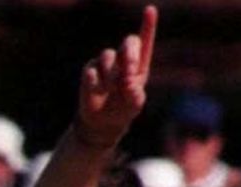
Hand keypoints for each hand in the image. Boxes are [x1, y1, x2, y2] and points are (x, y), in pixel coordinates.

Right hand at [75, 5, 156, 147]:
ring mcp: (105, 64)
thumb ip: (135, 94)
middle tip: (130, 70)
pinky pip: (92, 70)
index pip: (144, 42)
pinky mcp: (90, 70)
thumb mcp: (135, 105)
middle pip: (129, 42)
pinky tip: (98, 91)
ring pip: (108, 55)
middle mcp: (123, 60)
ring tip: (111, 89)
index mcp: (139, 65)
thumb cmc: (123, 110)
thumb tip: (128, 81)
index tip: (150, 10)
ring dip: (111, 74)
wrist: (103, 122)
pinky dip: (96, 82)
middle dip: (130, 53)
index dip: (148, 25)